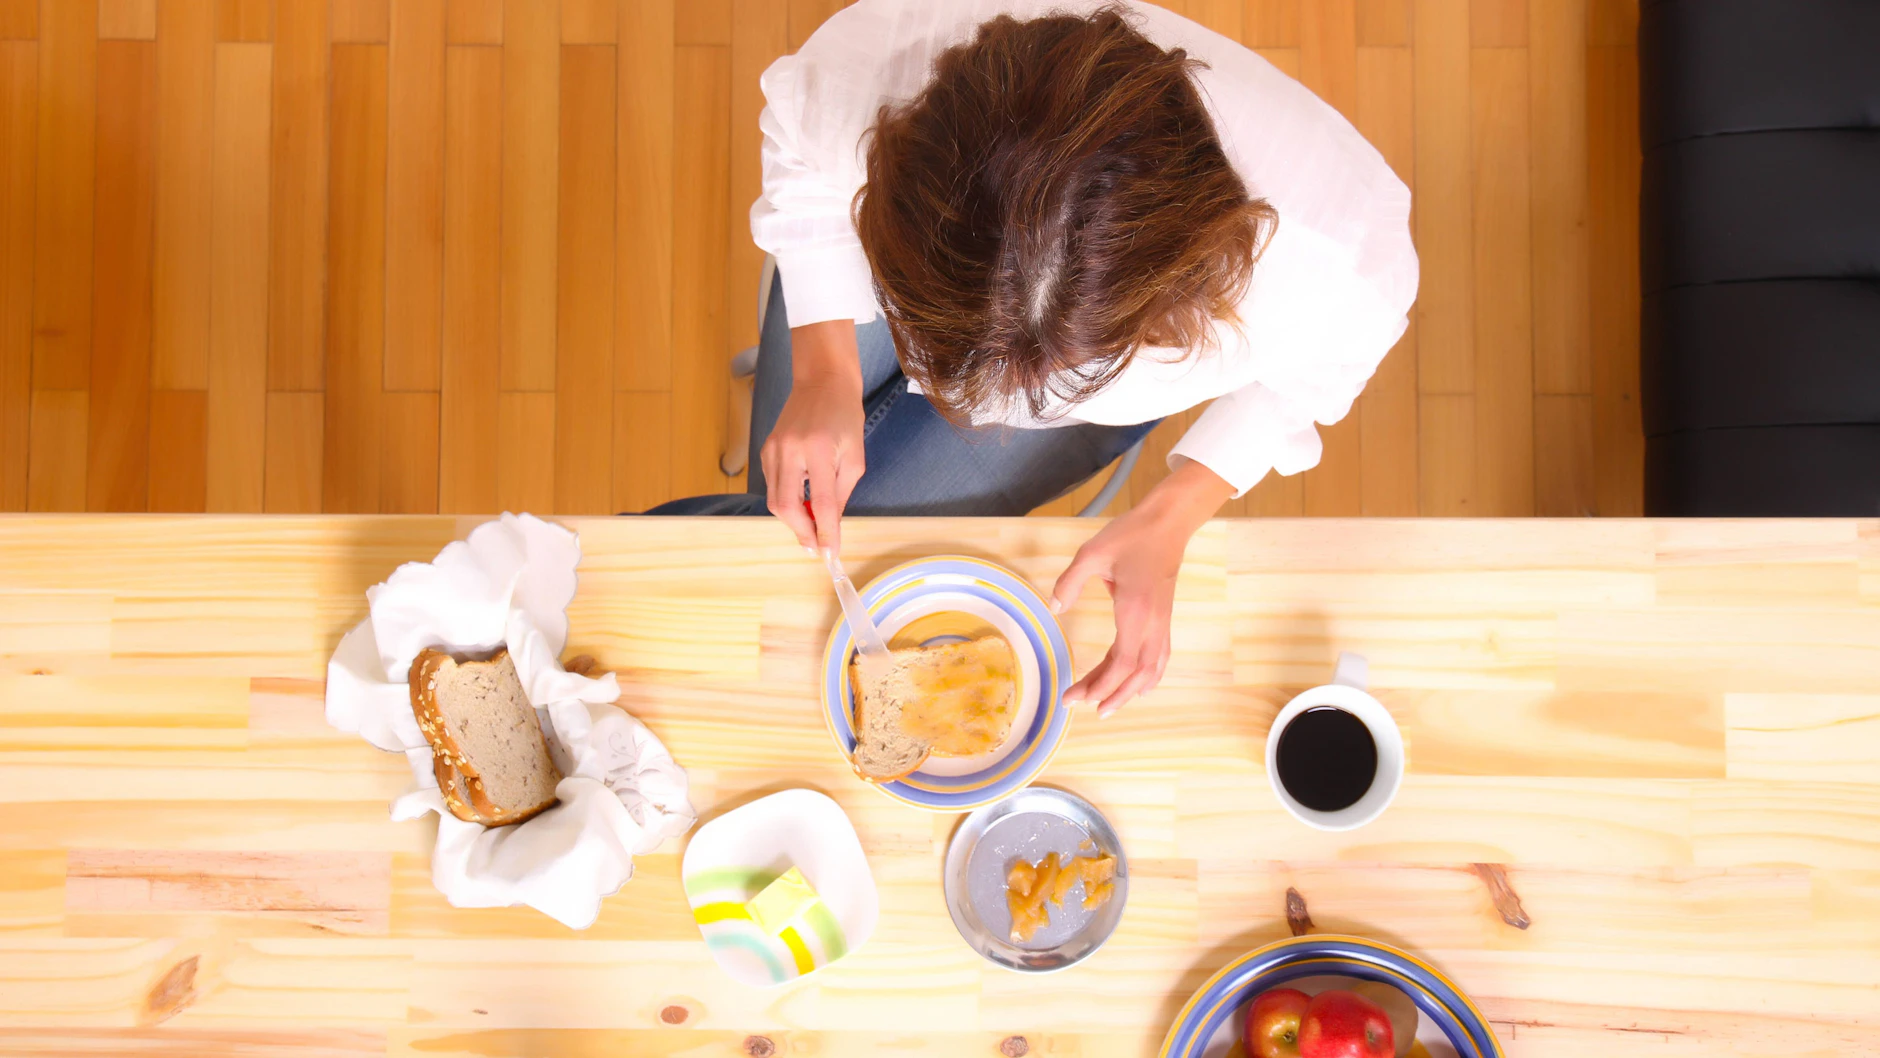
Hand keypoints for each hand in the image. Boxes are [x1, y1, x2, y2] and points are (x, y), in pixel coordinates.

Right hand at [762, 321, 864, 553]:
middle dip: (801, 532)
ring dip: (792, 520)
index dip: (825, 532)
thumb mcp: (854, 457)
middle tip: (816, 547)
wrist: (822, 382)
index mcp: (818, 450)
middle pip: (785, 506)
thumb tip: (829, 525)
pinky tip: (800, 503)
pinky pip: (772, 486)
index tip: (830, 554)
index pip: (820, 502)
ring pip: (774, 500)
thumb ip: (841, 493)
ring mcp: (773, 449)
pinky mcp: (766, 450)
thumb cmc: (845, 417)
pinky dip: (785, 501)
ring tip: (811, 527)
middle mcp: (790, 450)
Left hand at [1050, 460, 1233, 716]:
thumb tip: (1054, 608)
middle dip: (1110, 694)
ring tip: (1107, 705)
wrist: (1169, 522)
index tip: (1075, 696)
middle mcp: (1153, 623)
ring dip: (1130, 691)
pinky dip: (1148, 676)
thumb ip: (1070, 582)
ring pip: (1151, 669)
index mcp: (1135, 611)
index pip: (1121, 662)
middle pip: (1137, 674)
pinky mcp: (1164, 617)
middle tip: (1082, 704)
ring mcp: (1162, 621)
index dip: (1099, 685)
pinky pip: (1160, 656)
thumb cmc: (1131, 535)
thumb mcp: (1092, 553)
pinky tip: (1137, 685)